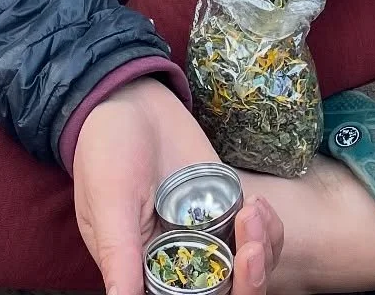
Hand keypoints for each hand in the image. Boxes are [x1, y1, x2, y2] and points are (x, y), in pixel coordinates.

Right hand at [73, 77, 282, 294]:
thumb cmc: (106, 150)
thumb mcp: (108, 203)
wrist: (131, 99)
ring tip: (254, 213)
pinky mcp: (226, 207)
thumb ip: (118, 256)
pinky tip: (258, 205)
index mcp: (145, 271)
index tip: (231, 272)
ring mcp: (207, 235)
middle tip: (251, 249)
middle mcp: (179, 261)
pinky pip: (258, 235)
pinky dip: (268, 228)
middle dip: (248, 281)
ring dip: (262, 251)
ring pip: (247, 268)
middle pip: (224, 292)